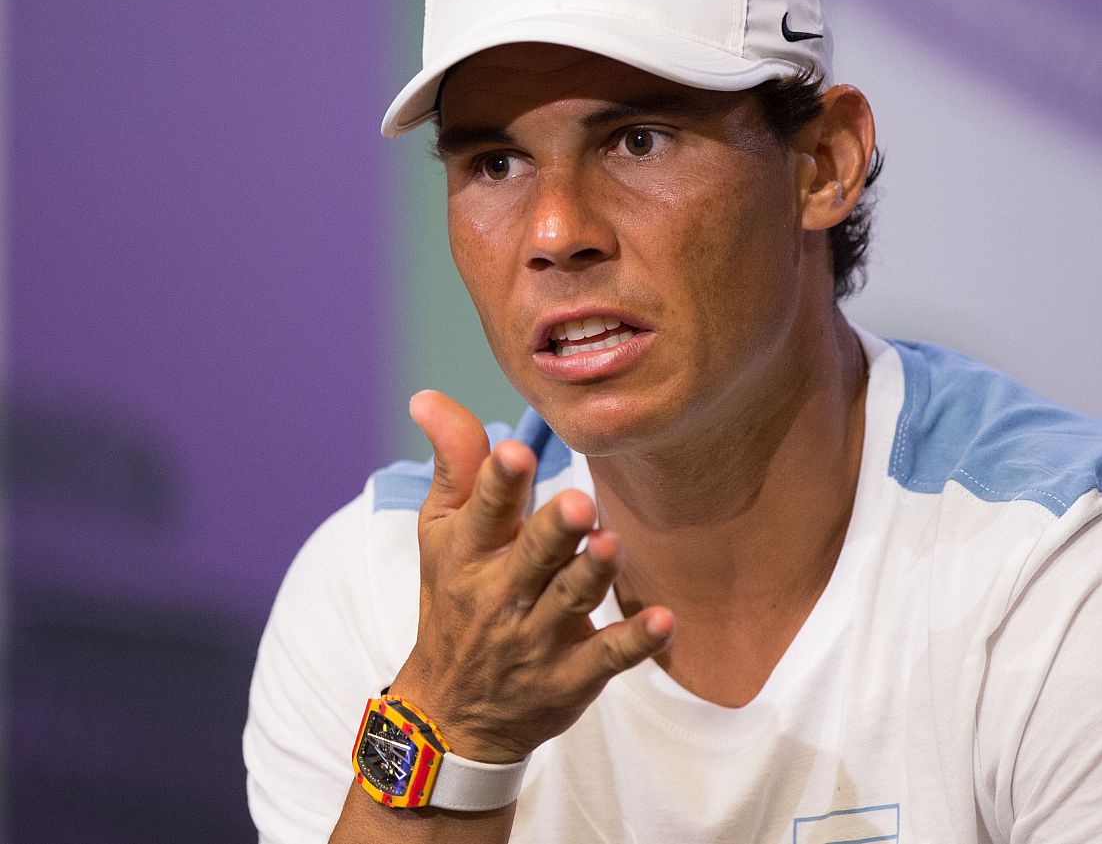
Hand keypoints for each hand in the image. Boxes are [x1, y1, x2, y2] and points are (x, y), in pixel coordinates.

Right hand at [387, 390, 673, 763]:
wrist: (453, 713)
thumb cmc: (453, 599)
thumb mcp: (440, 534)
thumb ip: (455, 464)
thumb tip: (428, 396)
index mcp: (470, 553)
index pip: (484, 511)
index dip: (499, 482)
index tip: (515, 451)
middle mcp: (501, 594)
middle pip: (533, 556)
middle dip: (554, 530)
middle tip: (579, 504)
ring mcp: (538, 639)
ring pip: (570, 601)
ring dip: (593, 575)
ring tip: (612, 546)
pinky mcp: (572, 676)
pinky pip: (608, 658)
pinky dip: (636, 642)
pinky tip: (665, 621)